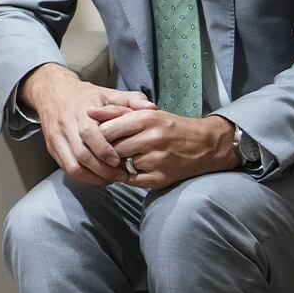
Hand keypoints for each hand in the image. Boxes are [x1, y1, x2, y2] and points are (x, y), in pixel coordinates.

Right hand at [18, 63, 156, 186]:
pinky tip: (97, 177)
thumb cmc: (85, 96)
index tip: (119, 161)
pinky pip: (66, 168)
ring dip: (92, 177)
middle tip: (121, 176)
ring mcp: (56, 138)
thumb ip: (132, 100)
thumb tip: (151, 108)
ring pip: (72, 165)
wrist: (52, 92)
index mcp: (80, 111)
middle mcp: (65, 125)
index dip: (103, 150)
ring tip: (110, 179)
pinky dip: (82, 177)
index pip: (88, 133)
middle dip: (102, 170)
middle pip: (81, 154)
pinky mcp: (52, 148)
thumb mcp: (108, 93)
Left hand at [89, 107, 238, 188]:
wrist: (205, 145)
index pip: (106, 130)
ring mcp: (156, 160)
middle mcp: (151, 139)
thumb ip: (116, 112)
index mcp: (145, 118)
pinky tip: (137, 167)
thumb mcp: (146, 113)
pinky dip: (130, 175)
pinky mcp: (160, 178)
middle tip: (112, 148)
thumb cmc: (171, 127)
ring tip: (129, 156)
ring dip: (120, 163)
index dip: (98, 136)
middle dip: (108, 150)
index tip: (98, 137)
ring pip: (121, 165)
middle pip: (112, 149)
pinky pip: (132, 180)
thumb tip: (88, 112)